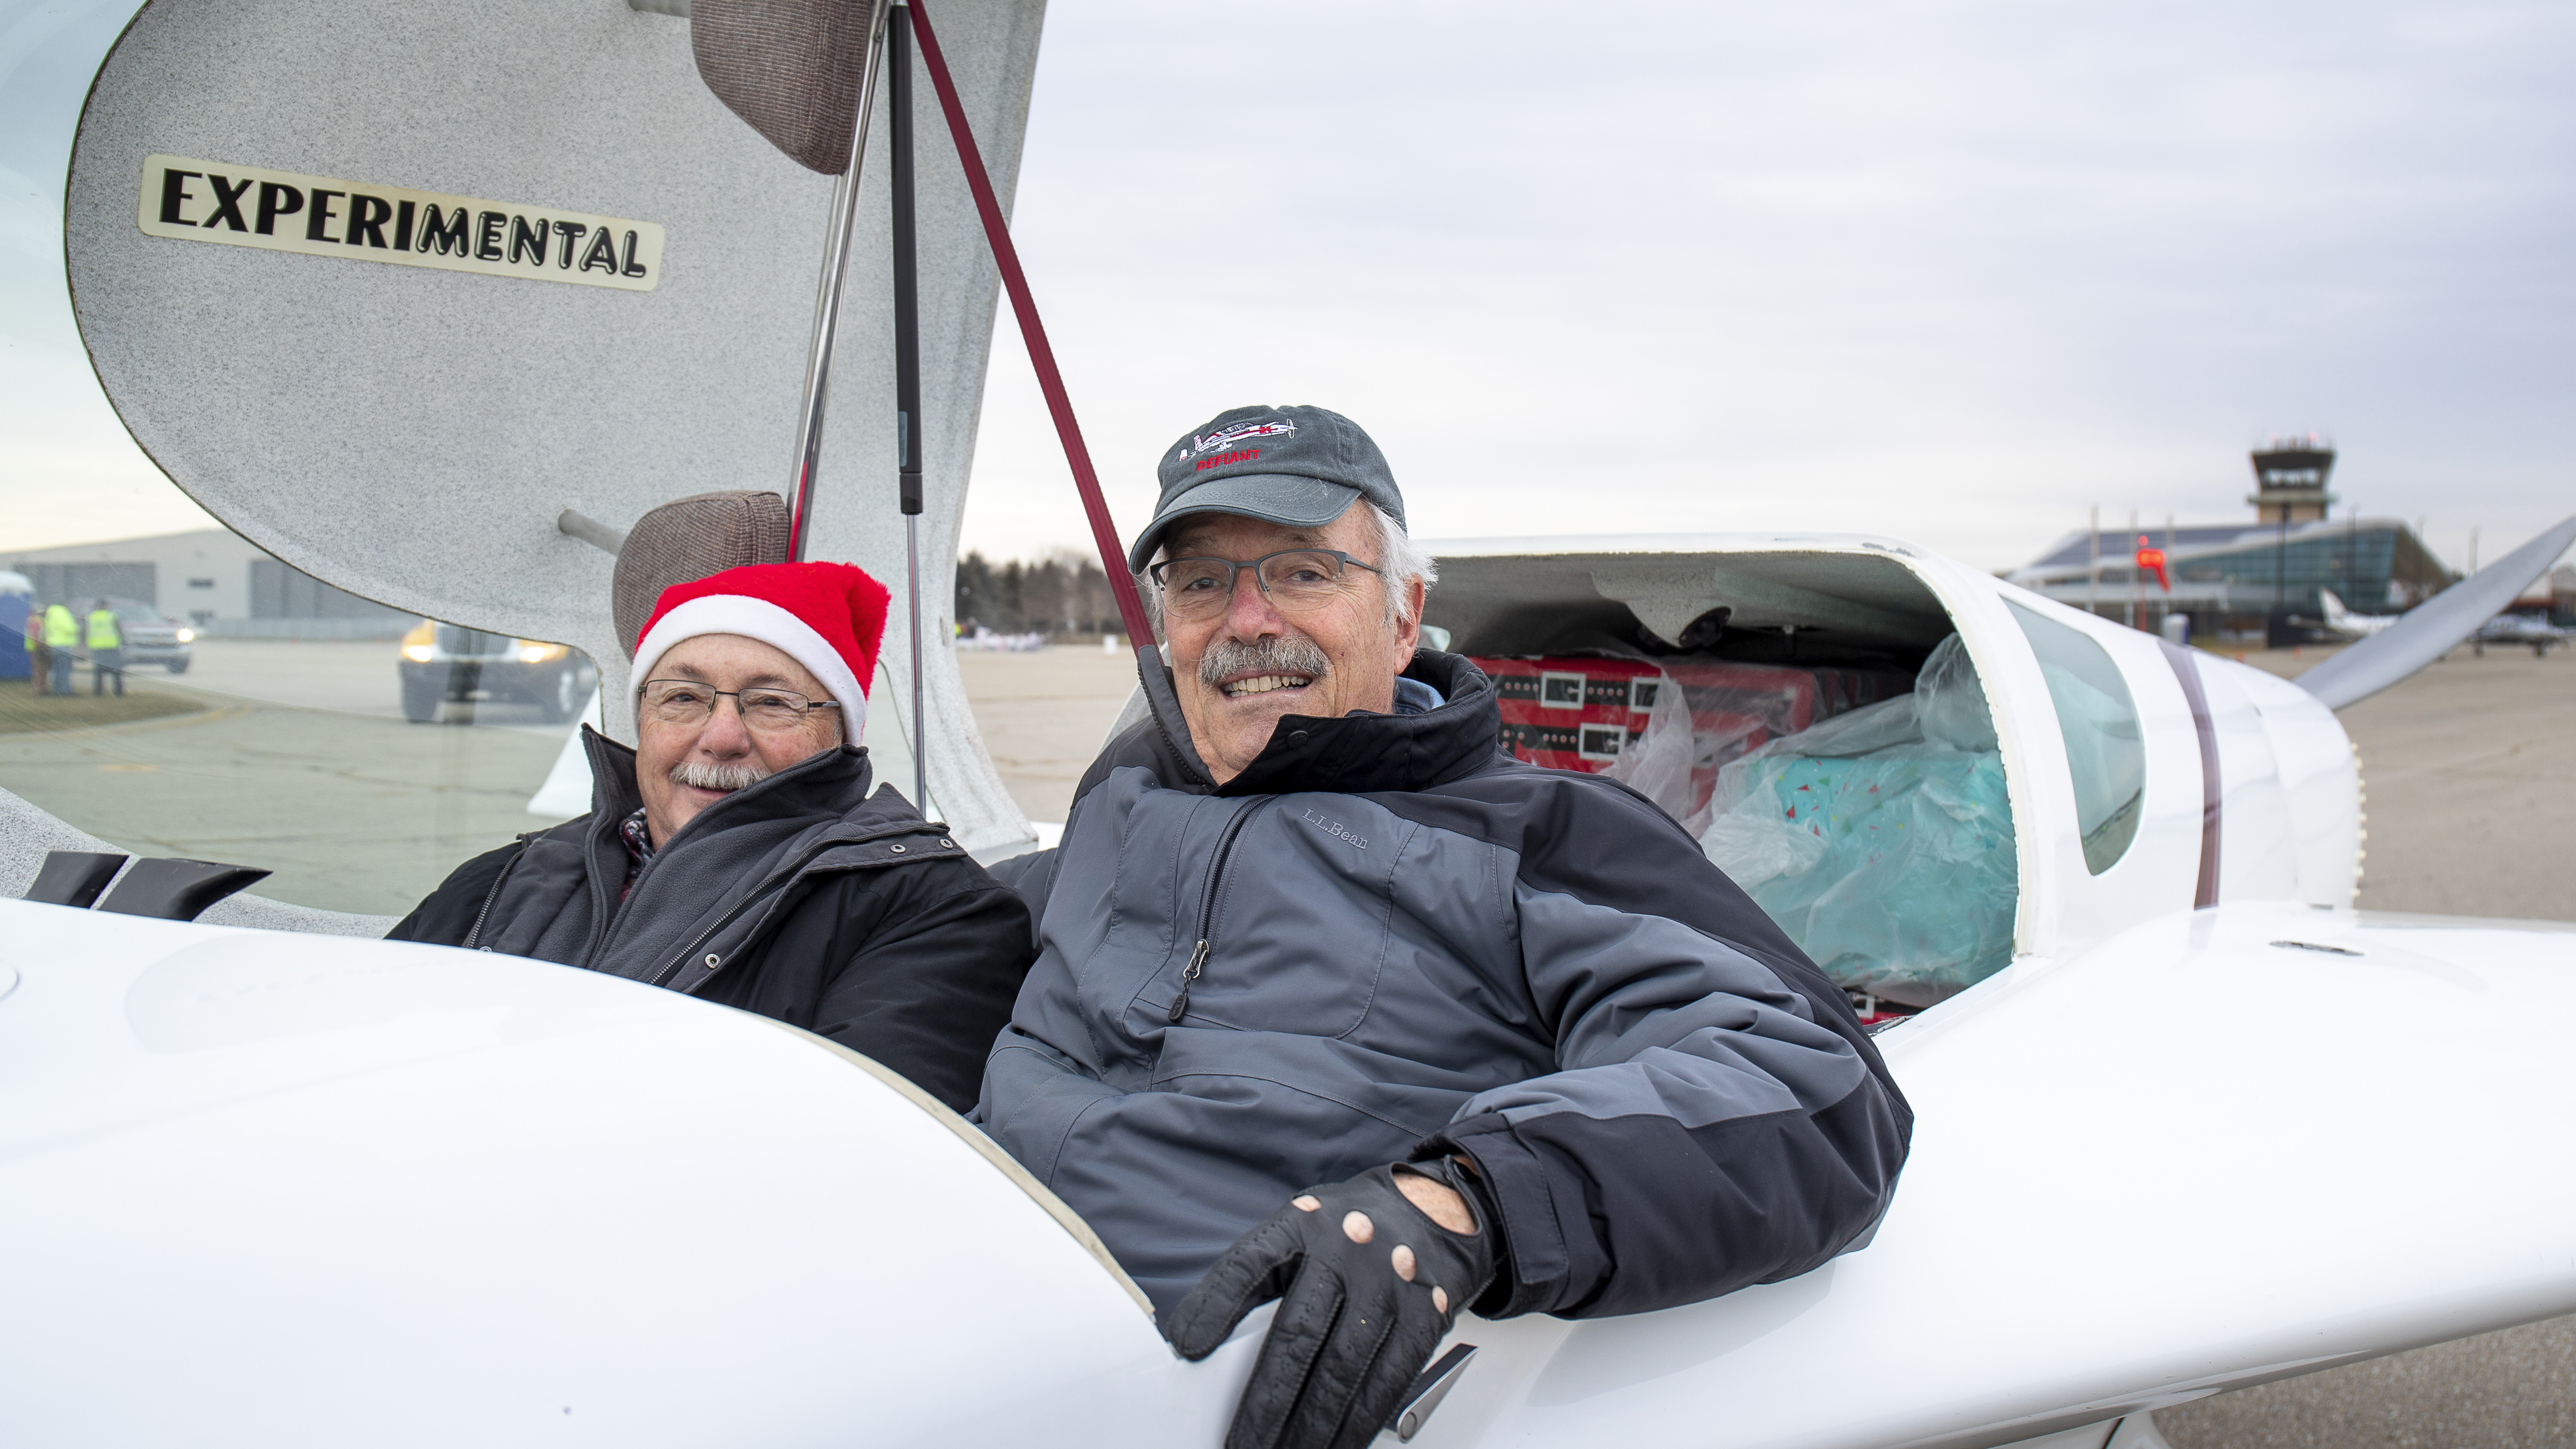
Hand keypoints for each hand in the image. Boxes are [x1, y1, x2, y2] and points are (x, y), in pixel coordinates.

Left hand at [1164, 1162, 1498, 1448]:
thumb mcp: (1297, 1231)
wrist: (1429, 1210)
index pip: (1249, 1264)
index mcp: (1303, 1225)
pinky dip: (1359, 1423)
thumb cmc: (1349, 1232)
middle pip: (1297, 1335)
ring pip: (1342, 1369)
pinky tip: (1337, 1444)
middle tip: (1240, 1444)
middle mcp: (1347, 1251)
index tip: (1188, 1347)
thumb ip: (1256, 1276)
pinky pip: (1387, 1381)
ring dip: (1310, 1425)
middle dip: (1265, 1401)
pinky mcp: (1424, 1316)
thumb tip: (1196, 1338)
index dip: (1215, 1305)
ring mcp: (1389, 1285)